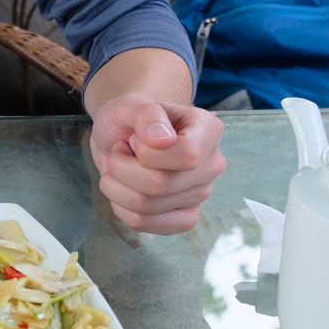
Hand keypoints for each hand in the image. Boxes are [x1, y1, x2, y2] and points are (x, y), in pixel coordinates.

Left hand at [88, 93, 225, 233]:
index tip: (134, 138)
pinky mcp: (185, 218)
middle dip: (123, 167)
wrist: (123, 136)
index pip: (187, 155)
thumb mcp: (130, 104)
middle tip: (121, 151)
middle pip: (161, 185)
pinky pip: (146, 224)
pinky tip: (123, 188)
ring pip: (146, 206)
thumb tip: (163, 139)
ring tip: (120, 167)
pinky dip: (121, 207)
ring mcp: (201, 194)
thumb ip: (146, 114)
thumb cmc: (130, 118)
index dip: (148, 152)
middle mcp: (212, 164)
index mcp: (208, 129)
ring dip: (116, 185)